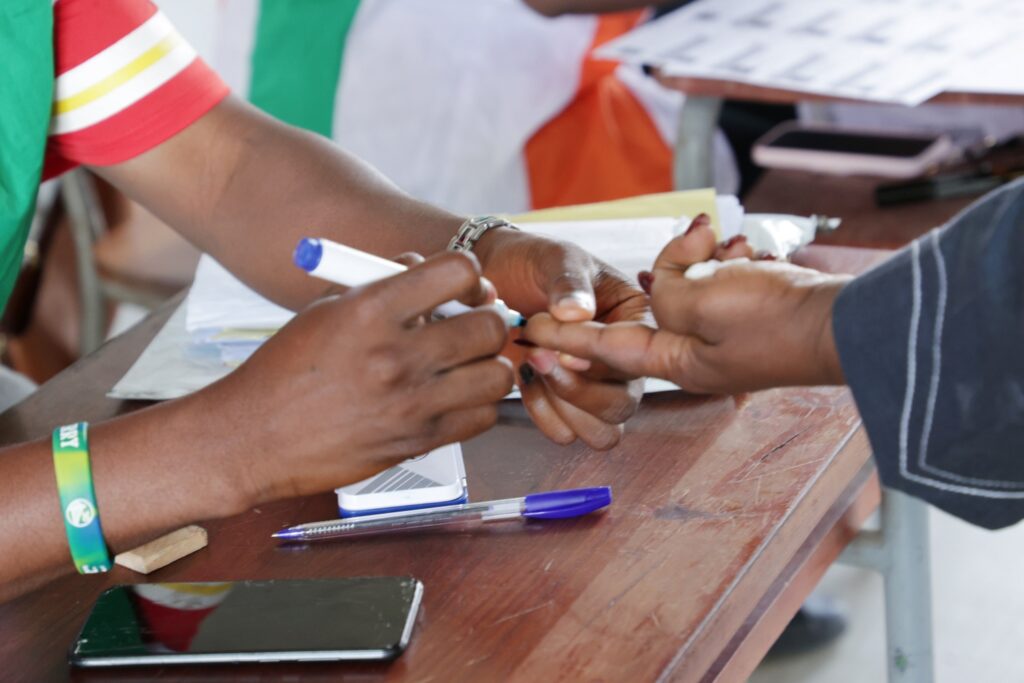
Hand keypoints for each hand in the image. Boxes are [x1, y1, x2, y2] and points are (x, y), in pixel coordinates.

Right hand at [208, 252, 513, 505]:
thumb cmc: (288, 368)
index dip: (470, 277)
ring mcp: (411, 403)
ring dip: (488, 365)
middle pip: (489, 326)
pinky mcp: (419, 441)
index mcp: (371, 310)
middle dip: (487, 320)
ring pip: (497, 375)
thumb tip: (439, 273)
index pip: (459, 271)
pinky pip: (484, 417)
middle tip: (474, 326)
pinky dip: (478, 405)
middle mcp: (396, 355)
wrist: (253, 437)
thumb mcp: (327, 307)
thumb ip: (385, 283)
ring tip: (468, 365)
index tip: (464, 289)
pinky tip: (456, 398)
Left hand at [474, 228, 646, 449]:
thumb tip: (575, 313)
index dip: (595, 359)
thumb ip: (568, 282)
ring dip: (562, 407)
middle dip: (576, 389)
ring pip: (600, 431)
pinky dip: (543, 414)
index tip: (556, 340)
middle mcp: (622, 361)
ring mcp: (594, 387)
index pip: (634, 359)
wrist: (494, 274)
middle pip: (622, 405)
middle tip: (535, 354)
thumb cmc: (531, 261)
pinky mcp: (562, 404)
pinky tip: (524, 378)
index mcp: (634, 321)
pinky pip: (566, 433)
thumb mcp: (554, 258)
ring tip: (530, 366)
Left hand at [522, 216, 849, 394]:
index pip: (602, 347)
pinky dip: (727, 261)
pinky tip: (750, 248)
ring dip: (703, 259)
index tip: (527, 331)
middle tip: (700, 243)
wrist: (845, 322)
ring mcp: (719, 336)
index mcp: (676, 361)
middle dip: (669, 269)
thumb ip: (665, 295)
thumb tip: (659, 290)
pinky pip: (717, 283)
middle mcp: (692, 353)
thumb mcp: (703, 304)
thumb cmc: (778, 320)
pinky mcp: (742, 317)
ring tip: (734, 243)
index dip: (564, 336)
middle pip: (651, 309)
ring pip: (686, 287)